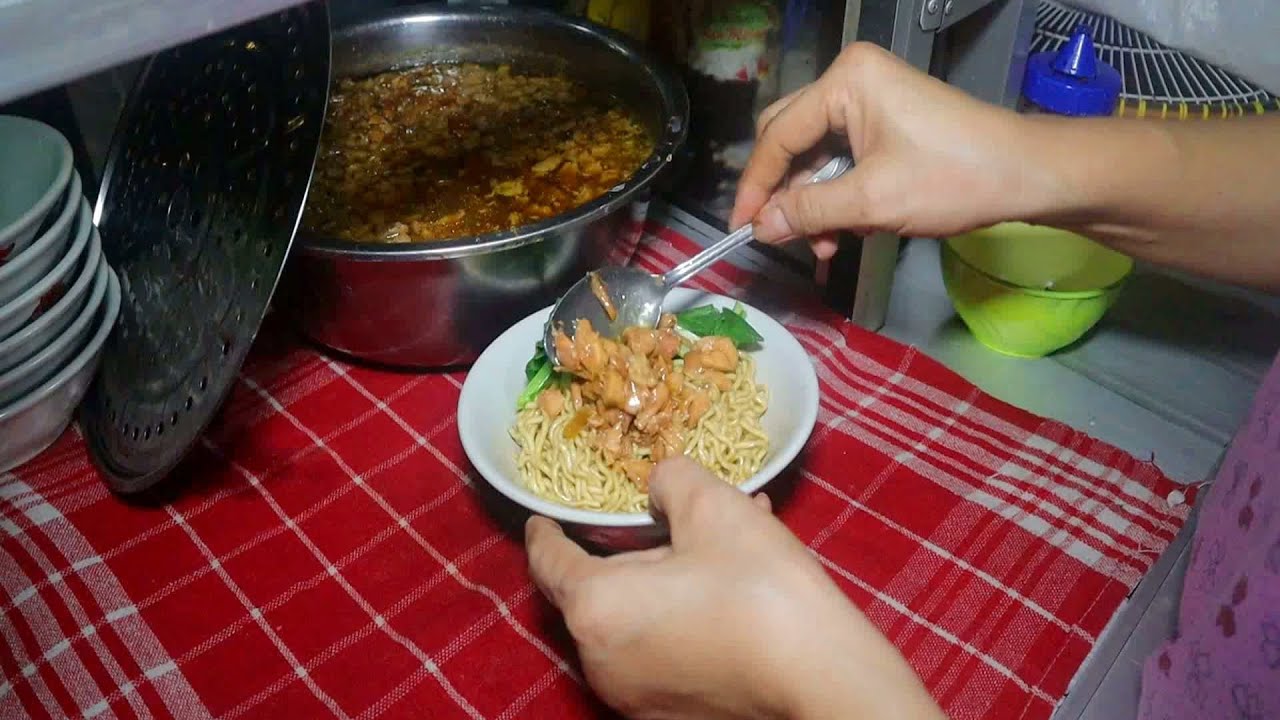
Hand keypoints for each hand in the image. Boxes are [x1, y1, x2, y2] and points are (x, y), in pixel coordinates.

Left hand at [525, 456, 944, 719]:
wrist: (822, 678)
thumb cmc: (759, 588)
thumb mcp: (714, 506)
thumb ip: (669, 479)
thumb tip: (658, 484)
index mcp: (596, 606)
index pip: (549, 561)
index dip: (544, 533)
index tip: (542, 518)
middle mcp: (600, 662)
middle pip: (593, 595)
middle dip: (623, 557)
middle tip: (667, 526)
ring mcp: (633, 698)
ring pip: (631, 625)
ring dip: (658, 587)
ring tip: (713, 554)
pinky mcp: (670, 718)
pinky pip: (659, 655)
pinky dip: (677, 622)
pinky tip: (727, 596)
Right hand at [730, 42, 1070, 256]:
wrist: (1026, 175)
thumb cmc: (954, 178)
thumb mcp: (872, 201)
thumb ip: (808, 212)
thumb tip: (760, 227)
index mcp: (846, 80)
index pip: (779, 135)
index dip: (756, 186)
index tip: (740, 229)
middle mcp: (851, 80)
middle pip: (790, 140)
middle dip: (786, 194)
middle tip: (779, 237)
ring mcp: (869, 99)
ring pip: (814, 156)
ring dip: (812, 203)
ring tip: (825, 246)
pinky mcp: (884, 122)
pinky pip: (841, 159)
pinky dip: (836, 197)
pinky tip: (843, 231)